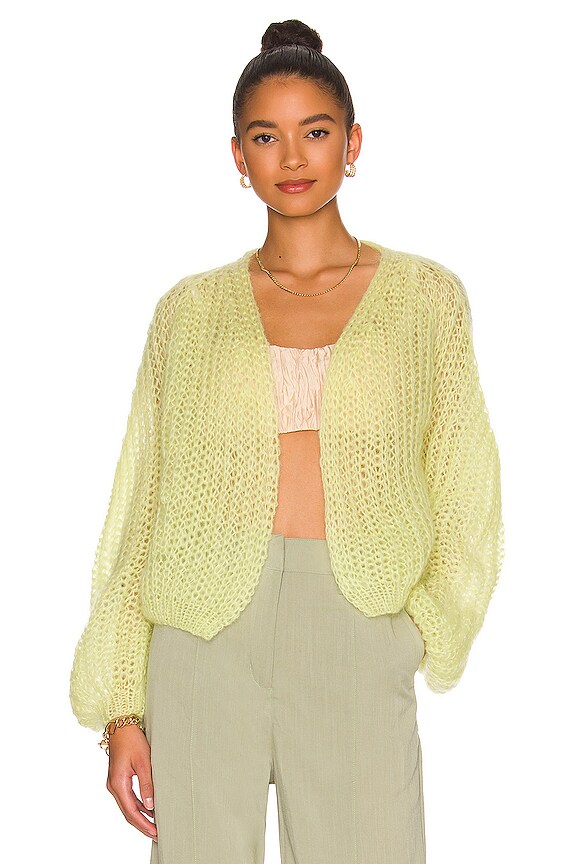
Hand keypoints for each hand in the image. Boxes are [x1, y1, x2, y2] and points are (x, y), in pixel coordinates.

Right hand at [105, 724, 156, 842]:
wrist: (121, 725)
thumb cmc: (132, 740)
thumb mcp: (143, 762)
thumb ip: (147, 784)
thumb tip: (151, 806)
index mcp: (118, 784)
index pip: (131, 812)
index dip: (144, 825)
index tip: (155, 833)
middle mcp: (113, 786)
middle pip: (128, 812)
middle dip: (142, 825)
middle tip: (157, 834)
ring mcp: (115, 783)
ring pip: (128, 806)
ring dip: (141, 816)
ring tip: (155, 825)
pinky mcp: (119, 779)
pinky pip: (128, 797)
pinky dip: (138, 805)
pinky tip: (149, 809)